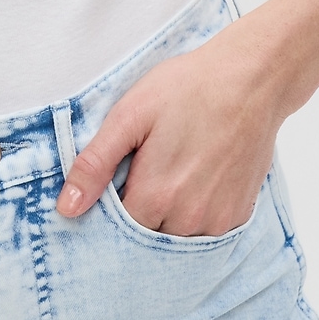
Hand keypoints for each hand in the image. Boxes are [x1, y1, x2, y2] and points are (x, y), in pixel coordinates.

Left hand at [55, 19, 291, 236]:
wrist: (251, 79)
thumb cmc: (189, 89)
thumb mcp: (130, 115)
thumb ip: (95, 164)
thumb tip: (67, 208)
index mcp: (154, 198)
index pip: (114, 232)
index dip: (108, 210)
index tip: (113, 186)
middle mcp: (187, 220)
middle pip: (145, 238)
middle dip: (137, 215)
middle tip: (143, 174)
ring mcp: (217, 220)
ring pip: (176, 240)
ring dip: (166, 219)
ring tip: (171, 175)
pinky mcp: (239, 215)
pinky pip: (205, 233)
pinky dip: (195, 216)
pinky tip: (195, 182)